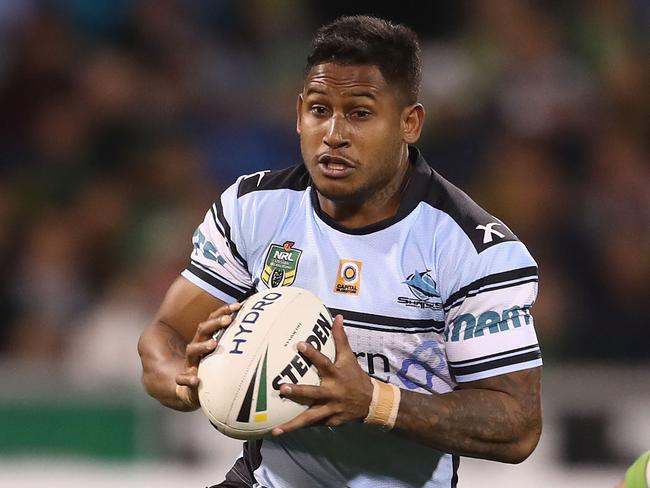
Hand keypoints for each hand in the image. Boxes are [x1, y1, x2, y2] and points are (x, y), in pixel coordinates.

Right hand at [175, 301, 241, 408]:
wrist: (193, 391)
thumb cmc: (213, 368)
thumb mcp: (224, 354)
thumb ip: (235, 343)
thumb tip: (261, 330)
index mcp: (206, 339)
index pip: (213, 320)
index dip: (223, 311)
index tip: (238, 305)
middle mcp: (197, 348)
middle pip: (202, 330)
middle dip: (215, 323)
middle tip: (228, 320)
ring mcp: (190, 363)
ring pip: (191, 351)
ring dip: (202, 346)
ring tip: (213, 344)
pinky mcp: (184, 381)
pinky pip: (182, 379)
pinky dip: (187, 379)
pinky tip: (195, 380)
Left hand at [272, 314, 372, 434]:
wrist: (371, 403)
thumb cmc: (355, 376)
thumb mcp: (349, 357)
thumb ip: (340, 338)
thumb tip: (337, 316)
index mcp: (336, 375)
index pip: (324, 362)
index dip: (313, 353)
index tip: (299, 344)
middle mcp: (332, 393)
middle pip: (314, 392)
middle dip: (298, 392)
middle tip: (281, 388)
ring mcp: (330, 409)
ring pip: (310, 417)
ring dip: (293, 423)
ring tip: (276, 430)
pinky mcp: (329, 422)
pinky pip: (312, 424)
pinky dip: (298, 428)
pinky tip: (280, 432)